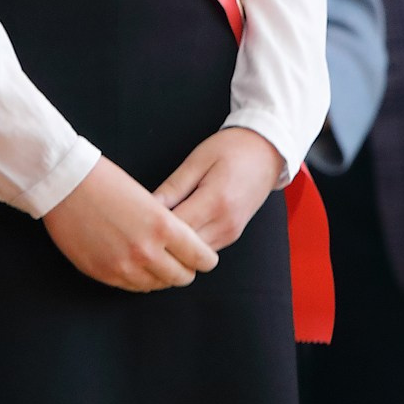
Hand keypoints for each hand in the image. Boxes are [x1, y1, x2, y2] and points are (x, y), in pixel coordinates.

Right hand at [42, 157, 218, 291]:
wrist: (65, 185)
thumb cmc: (106, 181)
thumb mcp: (148, 199)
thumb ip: (166, 227)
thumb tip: (180, 248)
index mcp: (163, 226)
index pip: (201, 258)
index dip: (205, 258)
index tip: (203, 256)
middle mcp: (147, 251)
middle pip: (182, 277)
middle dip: (185, 269)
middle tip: (180, 260)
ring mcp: (124, 266)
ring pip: (158, 285)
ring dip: (161, 275)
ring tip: (156, 261)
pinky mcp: (105, 274)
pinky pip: (133, 287)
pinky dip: (139, 278)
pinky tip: (136, 264)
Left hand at [152, 127, 282, 252]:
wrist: (268, 151)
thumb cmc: (232, 148)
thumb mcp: (197, 159)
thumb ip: (173, 186)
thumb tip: (148, 206)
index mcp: (215, 201)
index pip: (175, 229)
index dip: (152, 226)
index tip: (135, 218)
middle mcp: (225, 224)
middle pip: (183, 248)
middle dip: (160, 239)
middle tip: (140, 226)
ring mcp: (231, 233)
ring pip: (193, 254)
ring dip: (174, 245)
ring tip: (156, 227)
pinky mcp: (233, 235)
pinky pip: (204, 249)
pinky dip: (188, 244)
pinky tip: (175, 228)